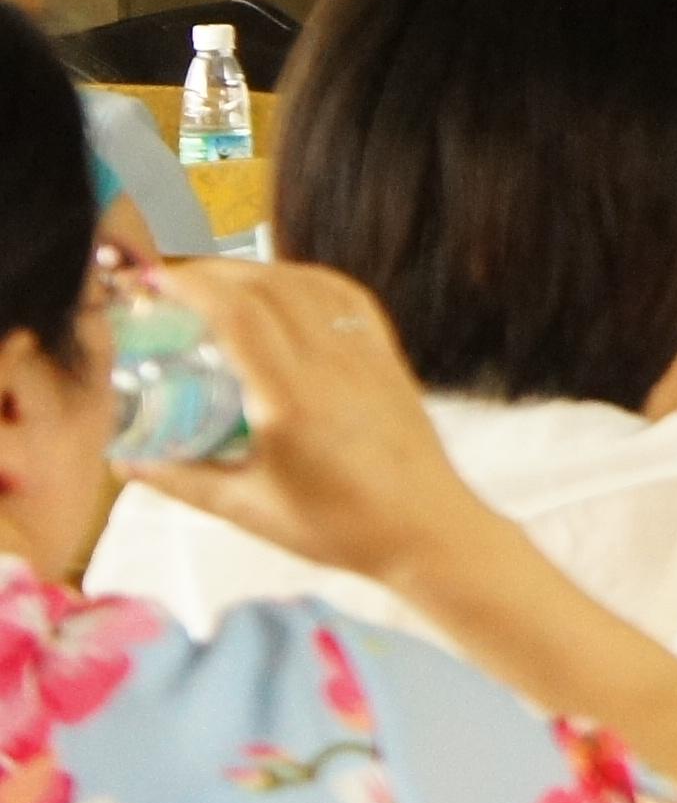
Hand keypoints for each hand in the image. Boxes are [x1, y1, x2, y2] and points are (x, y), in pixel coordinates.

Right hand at [119, 259, 506, 598]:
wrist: (427, 529)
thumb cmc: (338, 527)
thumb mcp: (246, 509)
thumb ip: (181, 479)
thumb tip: (123, 461)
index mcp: (291, 399)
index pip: (239, 314)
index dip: (193, 286)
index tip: (156, 282)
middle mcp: (332, 364)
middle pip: (268, 287)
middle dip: (214, 273)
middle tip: (173, 284)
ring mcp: (366, 354)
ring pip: (308, 284)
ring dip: (258, 272)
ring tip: (219, 286)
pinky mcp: (389, 356)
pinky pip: (346, 297)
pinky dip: (307, 279)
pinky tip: (283, 289)